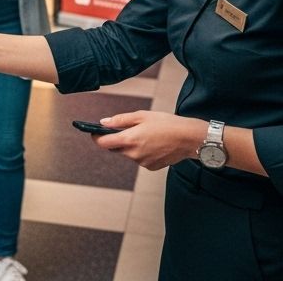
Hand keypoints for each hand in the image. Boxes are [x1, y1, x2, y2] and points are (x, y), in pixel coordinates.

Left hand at [88, 111, 207, 169]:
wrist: (189, 138)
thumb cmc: (166, 123)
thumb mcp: (142, 116)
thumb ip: (120, 120)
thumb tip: (103, 123)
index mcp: (129, 140)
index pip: (103, 143)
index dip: (96, 137)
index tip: (94, 132)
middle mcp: (134, 154)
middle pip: (116, 148)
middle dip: (118, 139)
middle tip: (129, 129)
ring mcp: (142, 162)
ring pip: (129, 154)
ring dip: (132, 146)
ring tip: (148, 135)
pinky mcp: (151, 167)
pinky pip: (140, 159)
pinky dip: (143, 152)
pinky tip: (155, 144)